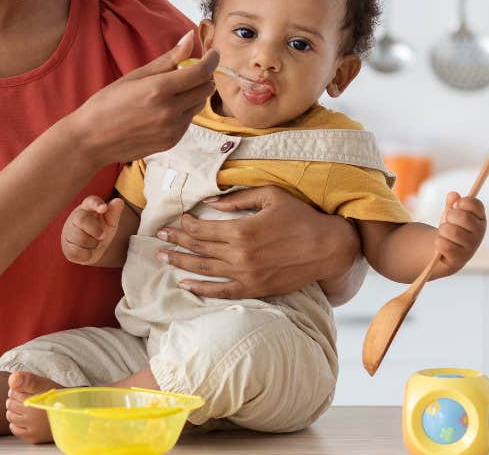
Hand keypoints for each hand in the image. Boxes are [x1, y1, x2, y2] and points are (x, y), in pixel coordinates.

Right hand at [61, 196, 125, 264]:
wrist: (91, 248)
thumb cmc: (100, 229)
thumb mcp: (110, 221)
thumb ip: (114, 212)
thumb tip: (119, 202)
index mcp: (88, 207)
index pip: (90, 201)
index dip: (96, 204)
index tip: (104, 208)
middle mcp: (76, 217)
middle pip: (82, 220)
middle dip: (95, 230)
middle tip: (103, 236)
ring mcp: (69, 231)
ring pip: (80, 238)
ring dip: (93, 244)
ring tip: (94, 243)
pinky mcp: (67, 246)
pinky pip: (76, 252)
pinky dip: (86, 255)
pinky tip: (88, 252)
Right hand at [62, 30, 217, 167]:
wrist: (91, 140)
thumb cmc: (106, 104)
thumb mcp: (135, 76)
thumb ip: (167, 59)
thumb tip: (190, 38)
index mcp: (159, 90)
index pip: (201, 71)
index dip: (211, 60)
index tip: (212, 53)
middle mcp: (170, 111)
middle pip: (206, 89)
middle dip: (203, 77)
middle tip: (188, 71)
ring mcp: (172, 129)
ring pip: (199, 105)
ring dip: (193, 95)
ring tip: (169, 93)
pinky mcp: (172, 142)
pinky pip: (188, 121)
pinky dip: (183, 111)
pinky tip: (162, 110)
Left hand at [153, 185, 359, 298]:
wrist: (328, 248)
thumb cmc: (301, 217)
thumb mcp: (270, 196)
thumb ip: (237, 199)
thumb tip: (209, 202)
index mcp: (242, 230)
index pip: (203, 229)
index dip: (185, 225)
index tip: (174, 221)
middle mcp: (240, 254)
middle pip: (199, 249)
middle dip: (177, 242)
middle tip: (159, 238)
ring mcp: (247, 275)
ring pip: (205, 270)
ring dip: (181, 264)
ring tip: (163, 258)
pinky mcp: (256, 289)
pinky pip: (222, 292)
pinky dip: (201, 290)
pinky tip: (185, 286)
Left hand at [433, 191, 485, 276]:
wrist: (445, 251)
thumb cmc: (451, 227)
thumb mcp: (450, 213)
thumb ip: (451, 203)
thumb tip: (453, 195)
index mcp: (480, 218)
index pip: (475, 204)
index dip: (462, 202)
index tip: (455, 206)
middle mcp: (480, 232)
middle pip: (463, 216)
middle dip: (449, 216)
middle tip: (447, 220)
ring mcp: (471, 246)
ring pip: (452, 231)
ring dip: (443, 230)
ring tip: (444, 233)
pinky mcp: (460, 258)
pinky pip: (444, 245)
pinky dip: (438, 242)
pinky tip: (441, 243)